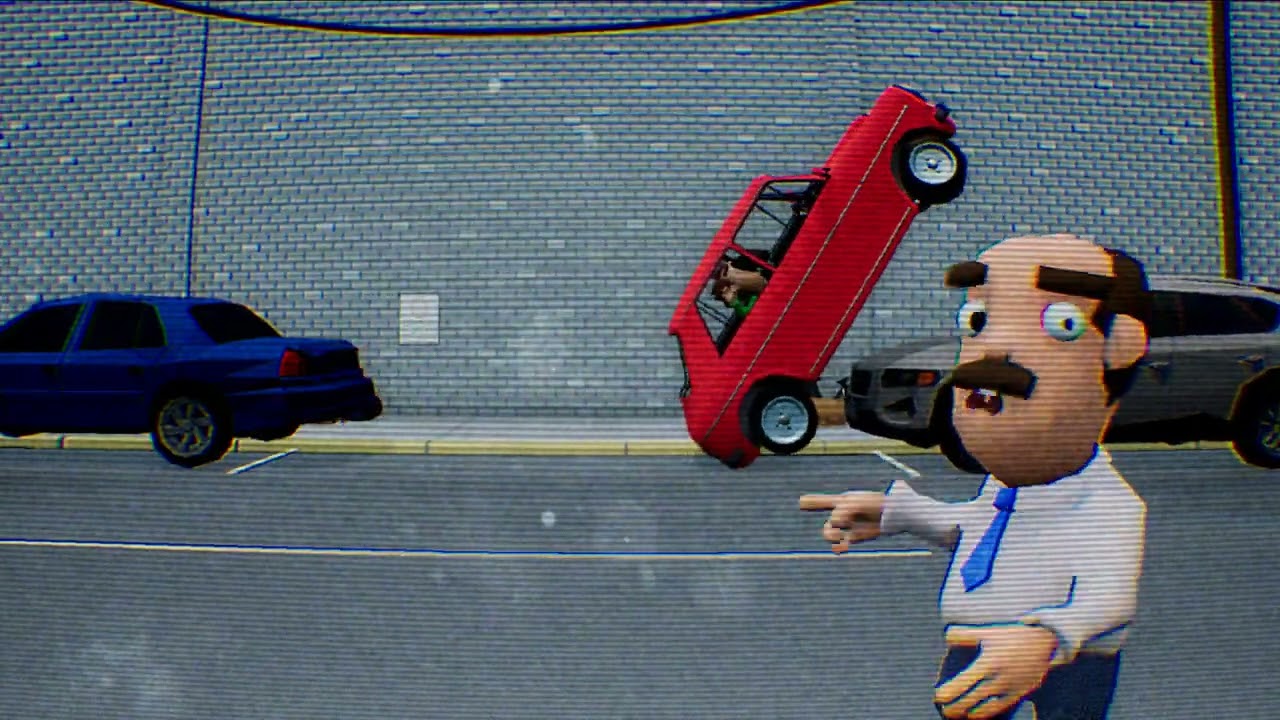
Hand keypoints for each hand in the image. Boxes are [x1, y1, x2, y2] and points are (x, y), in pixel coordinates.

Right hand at [797, 491, 883, 552]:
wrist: (895, 513)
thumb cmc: (876, 504)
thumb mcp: (856, 503)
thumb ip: (841, 511)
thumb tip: (834, 522)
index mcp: (843, 502)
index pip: (824, 501)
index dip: (812, 502)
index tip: (801, 502)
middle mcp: (844, 514)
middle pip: (828, 522)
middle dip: (831, 525)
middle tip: (841, 523)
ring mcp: (850, 526)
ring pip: (831, 533)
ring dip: (830, 536)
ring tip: (838, 538)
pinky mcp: (857, 536)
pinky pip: (842, 543)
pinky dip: (839, 546)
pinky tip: (839, 549)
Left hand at [934, 624, 1057, 718]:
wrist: (1046, 644)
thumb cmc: (1012, 636)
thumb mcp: (987, 631)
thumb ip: (962, 634)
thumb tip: (945, 638)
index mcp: (987, 664)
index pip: (961, 685)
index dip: (946, 694)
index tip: (937, 696)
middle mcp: (997, 681)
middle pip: (968, 702)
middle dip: (953, 708)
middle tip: (943, 708)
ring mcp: (1008, 691)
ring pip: (982, 711)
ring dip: (966, 714)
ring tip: (955, 714)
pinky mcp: (1017, 696)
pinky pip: (997, 710)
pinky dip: (983, 715)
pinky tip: (975, 714)